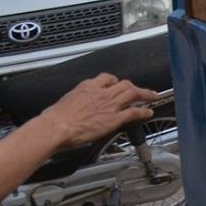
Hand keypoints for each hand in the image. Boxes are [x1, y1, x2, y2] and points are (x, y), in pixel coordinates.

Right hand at [41, 73, 159, 146]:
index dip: (115, 81)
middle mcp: (102, 93)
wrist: (55, 128)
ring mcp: (110, 105)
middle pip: (124, 84)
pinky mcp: (114, 118)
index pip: (107, 78)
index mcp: (88, 87)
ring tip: (152, 96)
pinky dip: (143, 112)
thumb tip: (73, 106)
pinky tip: (148, 113)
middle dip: (134, 86)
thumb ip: (75, 101)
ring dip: (145, 94)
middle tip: (140, 90)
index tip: (117, 84)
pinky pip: (134, 112)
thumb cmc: (54, 119)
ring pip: (133, 93)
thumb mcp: (64, 101)